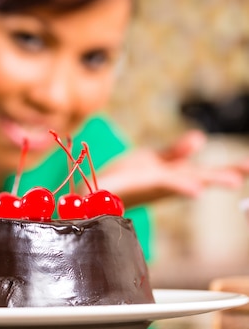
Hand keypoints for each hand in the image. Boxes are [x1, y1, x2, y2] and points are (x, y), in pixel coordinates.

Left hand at [94, 130, 248, 207]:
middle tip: (245, 172)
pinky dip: (180, 186)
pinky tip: (196, 190)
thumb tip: (200, 139)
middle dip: (223, 175)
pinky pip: (163, 184)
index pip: (205, 173)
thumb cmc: (126, 177)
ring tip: (231, 180)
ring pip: (183, 181)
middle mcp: (167, 182)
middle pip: (199, 177)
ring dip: (204, 180)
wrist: (95, 189)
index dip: (229, 171)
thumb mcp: (153, 159)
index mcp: (174, 176)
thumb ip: (176, 152)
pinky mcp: (139, 183)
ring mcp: (154, 184)